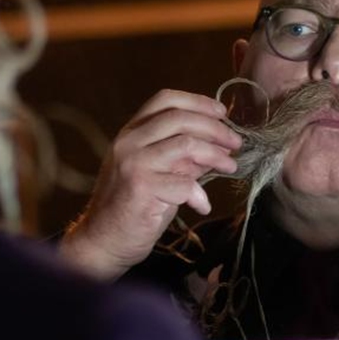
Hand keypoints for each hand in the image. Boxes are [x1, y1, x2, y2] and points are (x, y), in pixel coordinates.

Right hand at [59, 89, 241, 279]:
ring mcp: (133, 163)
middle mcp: (129, 142)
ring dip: (216, 156)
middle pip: (180, 118)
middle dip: (216, 129)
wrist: (103, 240)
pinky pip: (183, 184)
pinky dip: (200, 195)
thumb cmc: (132, 207)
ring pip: (186, 145)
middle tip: (235, 143)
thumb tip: (220, 144)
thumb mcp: (158, 172)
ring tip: (230, 168)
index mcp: (131, 132)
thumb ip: (183, 156)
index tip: (222, 114)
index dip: (198, 102)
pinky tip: (202, 205)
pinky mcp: (140, 188)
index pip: (165, 99)